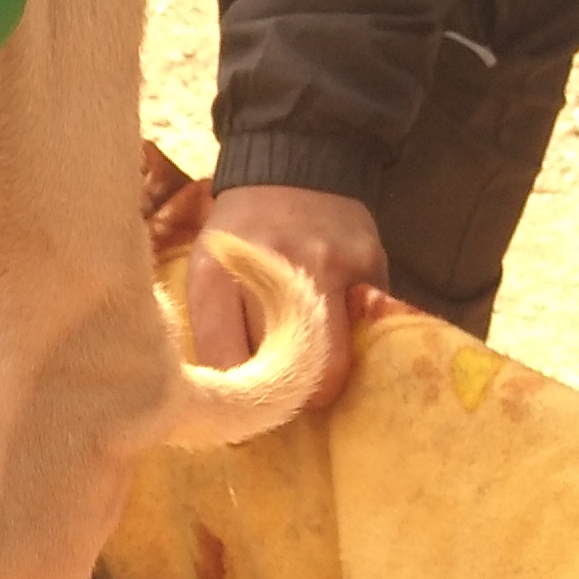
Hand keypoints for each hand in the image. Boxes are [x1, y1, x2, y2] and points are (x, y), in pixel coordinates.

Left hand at [185, 184, 384, 406]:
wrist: (295, 162)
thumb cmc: (241, 229)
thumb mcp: (208, 267)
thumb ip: (215, 326)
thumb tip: (227, 404)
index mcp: (216, 277)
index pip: (227, 366)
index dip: (237, 404)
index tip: (242, 416)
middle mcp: (273, 273)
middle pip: (286, 373)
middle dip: (285, 401)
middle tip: (282, 402)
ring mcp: (328, 269)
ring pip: (332, 364)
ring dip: (322, 385)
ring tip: (311, 380)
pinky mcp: (370, 266)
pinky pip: (367, 332)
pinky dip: (355, 346)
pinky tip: (340, 341)